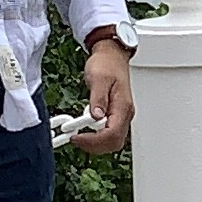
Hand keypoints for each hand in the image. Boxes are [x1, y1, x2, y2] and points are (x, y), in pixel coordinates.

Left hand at [68, 35, 132, 155]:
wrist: (112, 55)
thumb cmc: (107, 64)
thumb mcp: (99, 78)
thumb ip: (97, 99)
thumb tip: (96, 116)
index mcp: (123, 107)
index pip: (112, 134)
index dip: (93, 141)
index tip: (77, 137)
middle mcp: (125, 114)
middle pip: (114, 143)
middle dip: (94, 146)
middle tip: (76, 139)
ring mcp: (121, 116)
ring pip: (112, 141)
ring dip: (94, 142)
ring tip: (78, 133)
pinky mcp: (115, 116)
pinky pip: (108, 134)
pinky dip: (95, 136)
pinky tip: (84, 127)